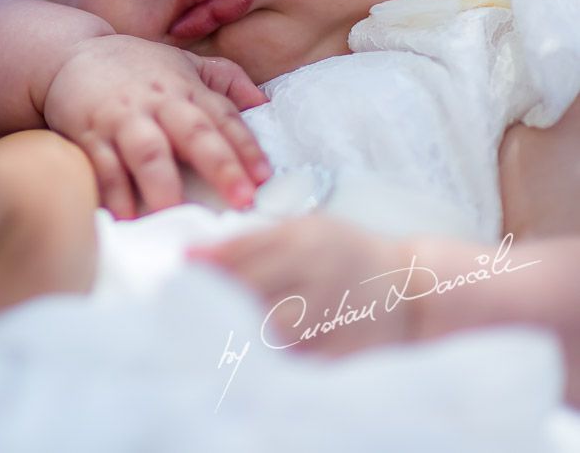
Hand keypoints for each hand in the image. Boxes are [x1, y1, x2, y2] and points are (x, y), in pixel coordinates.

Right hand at [41, 34, 269, 218]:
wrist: (69, 53)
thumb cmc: (134, 65)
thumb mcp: (183, 62)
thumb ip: (225, 79)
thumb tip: (264, 103)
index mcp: (185, 89)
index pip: (223, 117)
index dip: (246, 147)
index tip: (264, 177)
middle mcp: (157, 103)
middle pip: (193, 133)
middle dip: (220, 165)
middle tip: (241, 199)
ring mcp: (122, 118)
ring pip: (147, 151)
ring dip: (162, 183)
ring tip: (176, 213)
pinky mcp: (88, 133)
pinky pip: (102, 164)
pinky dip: (113, 190)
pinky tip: (125, 216)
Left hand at [190, 215, 421, 355]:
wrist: (409, 289)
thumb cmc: (345, 252)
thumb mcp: (302, 230)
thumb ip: (249, 241)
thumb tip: (191, 255)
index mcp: (304, 241)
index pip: (241, 254)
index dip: (206, 266)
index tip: (180, 272)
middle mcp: (318, 276)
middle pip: (250, 294)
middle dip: (217, 301)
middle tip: (191, 308)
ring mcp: (332, 316)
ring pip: (268, 331)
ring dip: (238, 333)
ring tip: (217, 334)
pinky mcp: (341, 351)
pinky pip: (293, 359)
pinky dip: (268, 358)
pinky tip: (250, 355)